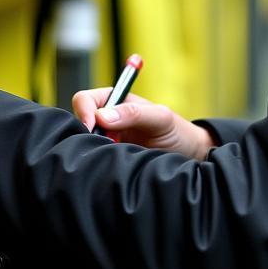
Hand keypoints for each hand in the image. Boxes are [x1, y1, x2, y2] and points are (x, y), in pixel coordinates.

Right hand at [72, 88, 214, 159]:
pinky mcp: (108, 163)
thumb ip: (135, 113)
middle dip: (87, 135)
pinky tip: (114, 168)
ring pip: (84, 145)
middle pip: (78, 123)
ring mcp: (106, 142)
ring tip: (116, 157)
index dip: (84, 112)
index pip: (85, 100)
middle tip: (108, 146)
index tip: (92, 128)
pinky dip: (99, 165)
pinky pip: (93, 163)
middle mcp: (106, 121)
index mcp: (115, 101)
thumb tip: (102, 116)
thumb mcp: (160, 118)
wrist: (189, 158)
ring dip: (95, 151)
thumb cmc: (177, 132)